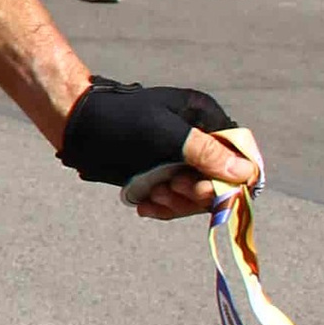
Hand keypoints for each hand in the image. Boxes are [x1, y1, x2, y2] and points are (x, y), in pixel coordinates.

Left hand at [59, 81, 261, 222]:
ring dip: (178, 202)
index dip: (233, 177)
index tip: (210, 191)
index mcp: (205, 118)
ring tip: (155, 193)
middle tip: (172, 186)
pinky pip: (174, 201)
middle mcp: (197, 139)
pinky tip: (143, 205)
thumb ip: (205, 153)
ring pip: (195, 195)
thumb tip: (247, 173)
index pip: (238, 152)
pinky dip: (162, 207)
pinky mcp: (161, 176)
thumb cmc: (120, 122)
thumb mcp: (164, 134)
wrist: (76, 127)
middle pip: (219, 180)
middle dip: (197, 190)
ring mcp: (179, 160)